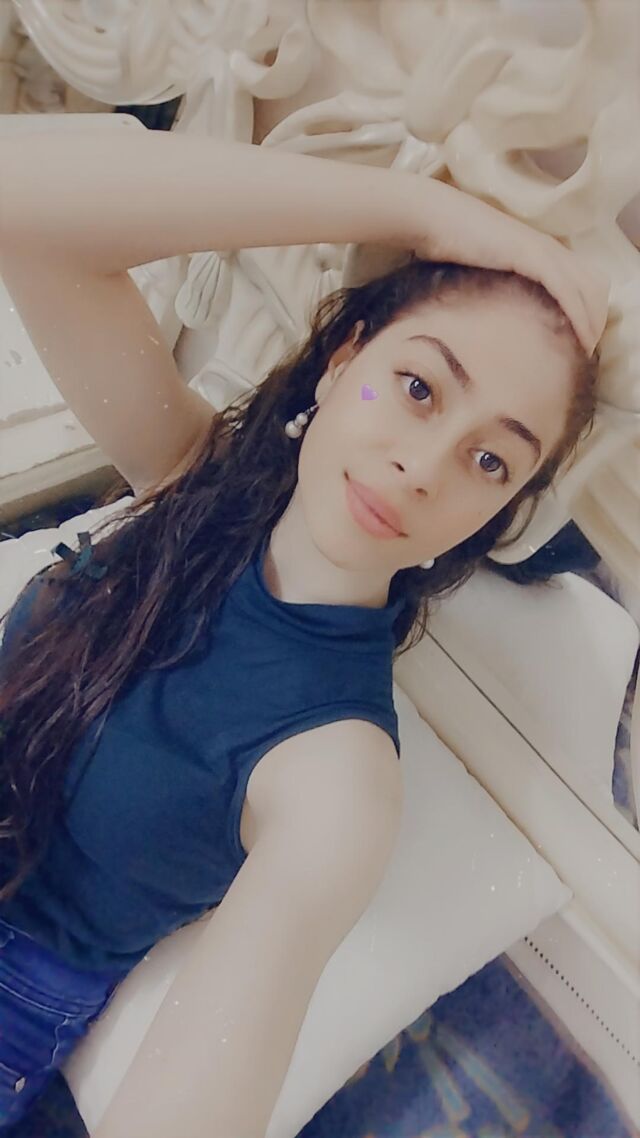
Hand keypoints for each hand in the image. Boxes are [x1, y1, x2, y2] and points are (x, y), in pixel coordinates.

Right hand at [406, 178, 609, 356]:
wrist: (434, 219)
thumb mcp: (481, 273)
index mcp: (540, 250)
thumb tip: (496, 320)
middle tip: (586, 354)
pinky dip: (579, 316)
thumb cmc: (447, 246)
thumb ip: (498, 289)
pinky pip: (568, 290)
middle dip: (596, 320)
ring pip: (587, 290)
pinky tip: (580, 339)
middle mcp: (549, 248)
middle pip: (594, 286)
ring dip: (592, 323)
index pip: (581, 282)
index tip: (580, 343)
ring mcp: (543, 250)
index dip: (588, 312)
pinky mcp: (533, 255)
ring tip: (585, 353)